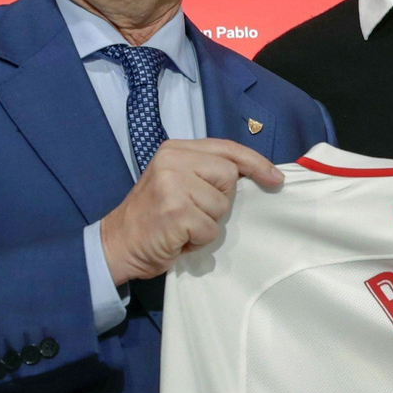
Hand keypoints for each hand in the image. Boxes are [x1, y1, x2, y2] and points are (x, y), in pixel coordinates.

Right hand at [100, 139, 282, 285]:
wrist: (117, 244)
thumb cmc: (153, 217)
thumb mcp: (175, 181)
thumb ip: (204, 171)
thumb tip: (254, 174)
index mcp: (174, 149)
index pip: (226, 148)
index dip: (255, 162)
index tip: (274, 177)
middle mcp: (172, 162)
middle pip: (229, 175)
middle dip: (219, 200)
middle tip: (192, 211)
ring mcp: (173, 185)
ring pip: (221, 206)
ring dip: (207, 224)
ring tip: (182, 226)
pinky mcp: (176, 212)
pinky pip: (210, 229)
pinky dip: (198, 241)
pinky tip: (178, 238)